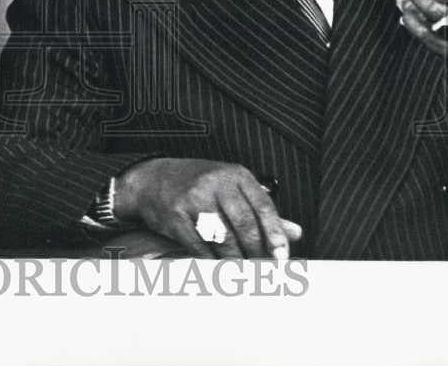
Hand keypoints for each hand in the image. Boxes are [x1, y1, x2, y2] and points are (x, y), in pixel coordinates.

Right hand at [114, 158, 302, 258]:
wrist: (151, 179)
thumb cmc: (197, 184)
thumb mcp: (231, 187)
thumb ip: (262, 210)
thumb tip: (296, 233)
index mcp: (234, 174)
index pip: (263, 206)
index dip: (275, 233)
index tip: (283, 256)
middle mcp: (215, 183)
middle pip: (244, 225)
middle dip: (256, 252)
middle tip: (264, 270)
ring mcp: (193, 198)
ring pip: (223, 239)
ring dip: (235, 261)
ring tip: (243, 273)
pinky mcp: (175, 216)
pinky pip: (200, 246)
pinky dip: (212, 261)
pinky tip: (218, 267)